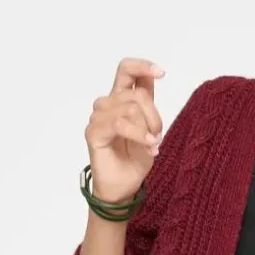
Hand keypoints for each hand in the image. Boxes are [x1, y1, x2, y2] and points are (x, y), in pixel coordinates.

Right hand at [84, 57, 165, 204]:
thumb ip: (149, 103)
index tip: (161, 73)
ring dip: (147, 128)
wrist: (124, 187)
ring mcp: (98, 118)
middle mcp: (108, 104)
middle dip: (154, 117)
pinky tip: (148, 145)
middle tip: (158, 137)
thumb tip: (153, 76)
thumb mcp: (151, 128)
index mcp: (121, 98)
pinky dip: (138, 134)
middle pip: (136, 94)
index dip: (143, 66)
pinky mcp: (94, 132)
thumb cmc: (135, 159)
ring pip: (130, 108)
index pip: (126, 70)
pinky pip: (120, 124)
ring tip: (152, 145)